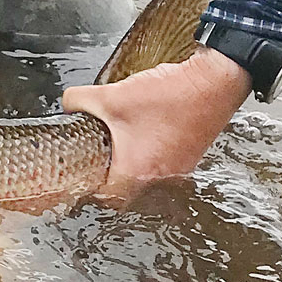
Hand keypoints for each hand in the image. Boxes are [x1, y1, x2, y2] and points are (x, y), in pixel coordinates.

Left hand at [62, 47, 250, 201]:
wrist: (214, 83)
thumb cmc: (167, 96)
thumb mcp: (110, 95)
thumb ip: (78, 100)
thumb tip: (67, 104)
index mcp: (139, 171)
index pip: (109, 198)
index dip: (89, 189)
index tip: (79, 173)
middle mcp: (162, 177)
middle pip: (126, 188)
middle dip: (108, 173)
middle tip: (92, 156)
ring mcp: (179, 168)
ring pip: (145, 174)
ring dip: (128, 161)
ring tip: (114, 140)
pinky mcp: (189, 155)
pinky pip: (161, 162)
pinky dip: (146, 151)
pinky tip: (138, 130)